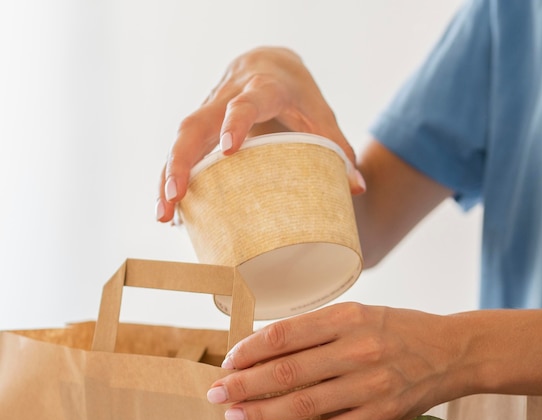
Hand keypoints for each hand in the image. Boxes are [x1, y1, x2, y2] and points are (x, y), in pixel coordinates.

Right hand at [156, 46, 364, 222]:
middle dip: (180, 162)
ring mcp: (209, 109)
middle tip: (174, 200)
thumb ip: (339, 149)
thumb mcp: (321, 115)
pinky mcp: (202, 125)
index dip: (236, 122)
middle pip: (195, 125)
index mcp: (263, 87)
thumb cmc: (299, 94)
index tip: (229, 149)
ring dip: (167, 177)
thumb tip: (359, 189)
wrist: (270, 62)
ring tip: (164, 216)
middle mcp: (228, 96)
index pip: (246, 102)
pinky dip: (173, 178)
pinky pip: (181, 150)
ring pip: (180, 139)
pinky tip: (172, 211)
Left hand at [206, 302, 462, 419]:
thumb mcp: (359, 312)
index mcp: (347, 317)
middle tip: (215, 395)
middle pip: (285, 372)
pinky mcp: (383, 414)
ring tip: (235, 416)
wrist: (452, 351)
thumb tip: (265, 347)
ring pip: (303, 405)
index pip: (283, 335)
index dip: (248, 350)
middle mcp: (357, 349)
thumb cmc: (398, 329)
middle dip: (242, 385)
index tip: (227, 363)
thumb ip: (316, 328)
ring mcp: (371, 385)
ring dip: (263, 413)